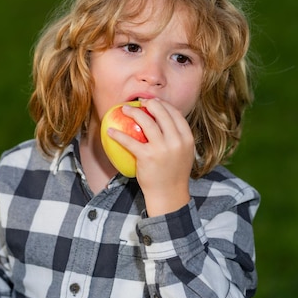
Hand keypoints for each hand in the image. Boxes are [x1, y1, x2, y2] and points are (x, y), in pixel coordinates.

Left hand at [109, 98, 192, 215]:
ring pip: (147, 122)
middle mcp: (176, 141)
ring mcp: (162, 148)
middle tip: (138, 102)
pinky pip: (130, 141)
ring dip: (133, 112)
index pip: (176, 113)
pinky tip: (110, 131)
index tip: (154, 102)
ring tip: (124, 109)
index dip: (164, 104)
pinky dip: (118, 134)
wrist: (169, 195)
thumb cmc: (173, 174)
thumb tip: (166, 119)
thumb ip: (178, 137)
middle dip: (149, 103)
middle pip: (162, 113)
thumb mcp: (184, 153)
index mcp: (187, 138)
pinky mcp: (147, 157)